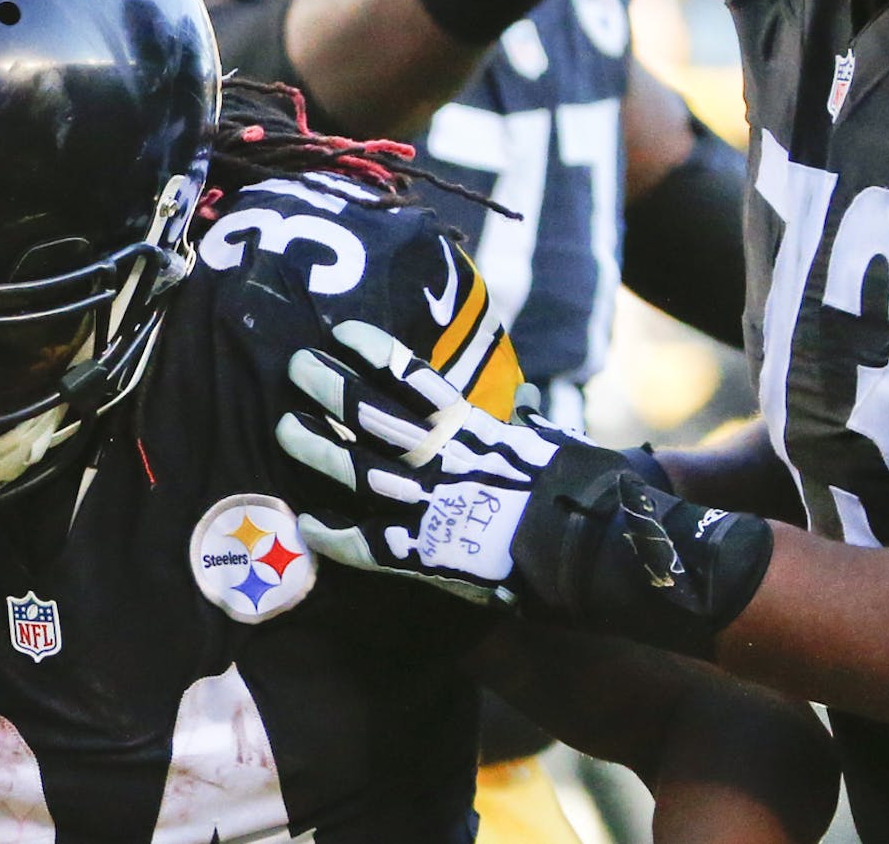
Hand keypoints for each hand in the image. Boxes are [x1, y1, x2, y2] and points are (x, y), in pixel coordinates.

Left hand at [275, 321, 771, 657]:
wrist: (605, 553)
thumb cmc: (588, 500)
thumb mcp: (556, 452)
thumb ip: (527, 438)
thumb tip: (524, 426)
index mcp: (478, 432)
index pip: (417, 381)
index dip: (376, 355)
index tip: (342, 332)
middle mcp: (448, 460)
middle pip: (374, 415)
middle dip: (332, 388)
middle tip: (295, 366)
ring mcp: (436, 505)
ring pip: (360, 469)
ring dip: (319, 448)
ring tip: (283, 426)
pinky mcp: (432, 555)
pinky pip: (372, 545)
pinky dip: (337, 535)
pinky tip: (306, 524)